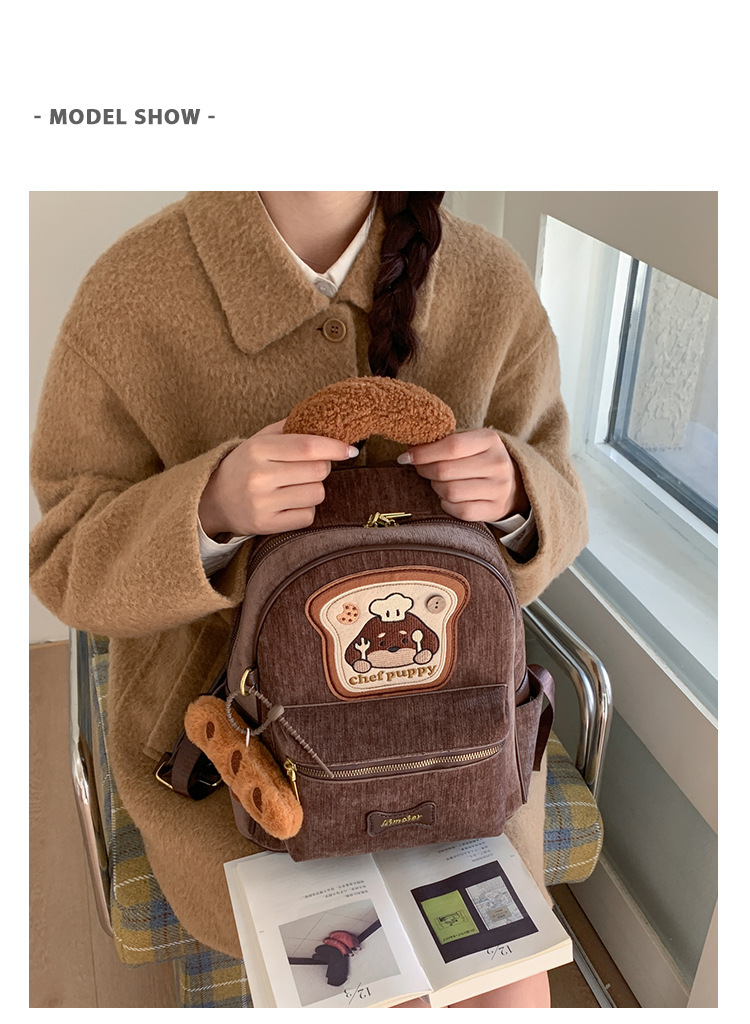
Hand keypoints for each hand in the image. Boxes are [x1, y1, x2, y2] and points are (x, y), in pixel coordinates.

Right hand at [199, 420, 357, 536]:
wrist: (214, 499)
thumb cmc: (246, 465)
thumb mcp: (260, 440)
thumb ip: (290, 428)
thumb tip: (327, 420)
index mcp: (258, 450)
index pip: (307, 446)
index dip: (334, 447)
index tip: (349, 449)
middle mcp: (259, 477)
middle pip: (318, 471)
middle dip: (322, 468)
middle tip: (310, 468)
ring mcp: (263, 503)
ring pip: (316, 494)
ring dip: (314, 489)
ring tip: (296, 486)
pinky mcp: (267, 525)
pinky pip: (308, 516)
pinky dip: (305, 509)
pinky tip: (290, 503)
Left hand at [397, 428, 528, 521]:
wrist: (511, 484)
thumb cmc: (479, 459)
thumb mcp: (469, 443)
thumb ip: (444, 442)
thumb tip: (409, 448)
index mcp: (489, 440)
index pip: (451, 446)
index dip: (423, 452)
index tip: (405, 457)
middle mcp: (498, 463)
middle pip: (446, 470)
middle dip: (425, 470)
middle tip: (421, 469)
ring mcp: (498, 488)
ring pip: (450, 491)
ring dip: (437, 488)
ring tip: (439, 482)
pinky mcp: (495, 509)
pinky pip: (460, 510)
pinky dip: (447, 505)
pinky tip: (449, 498)